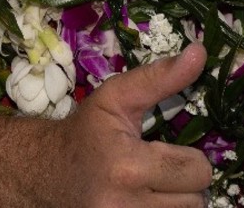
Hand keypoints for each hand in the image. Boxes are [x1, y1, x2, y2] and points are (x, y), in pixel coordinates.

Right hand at [52, 43, 212, 205]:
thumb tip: (200, 52)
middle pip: (195, 202)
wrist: (42, 173)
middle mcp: (124, 207)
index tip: (168, 150)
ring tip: (156, 187)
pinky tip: (147, 201)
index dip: (191, 158)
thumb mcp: (117, 97)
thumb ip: (161, 77)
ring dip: (176, 203)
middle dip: (185, 184)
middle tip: (163, 170)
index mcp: (128, 167)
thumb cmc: (85, 132)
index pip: (196, 172)